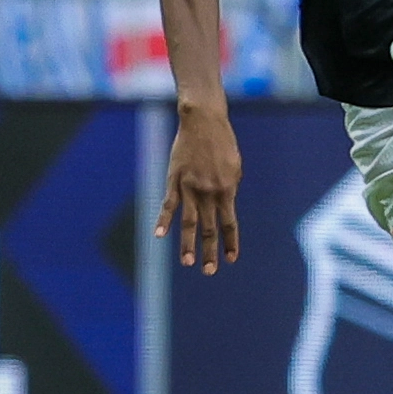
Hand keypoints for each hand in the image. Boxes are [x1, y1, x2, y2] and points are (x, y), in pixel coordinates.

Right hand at [157, 103, 242, 273]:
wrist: (204, 122)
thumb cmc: (222, 144)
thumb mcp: (234, 168)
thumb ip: (229, 189)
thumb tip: (224, 206)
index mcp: (228, 190)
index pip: (230, 223)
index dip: (231, 242)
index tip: (232, 259)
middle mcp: (210, 192)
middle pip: (210, 228)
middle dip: (209, 251)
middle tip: (209, 271)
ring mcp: (191, 187)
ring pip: (189, 222)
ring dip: (188, 244)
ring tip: (187, 263)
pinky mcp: (174, 180)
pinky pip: (168, 204)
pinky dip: (163, 221)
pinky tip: (158, 236)